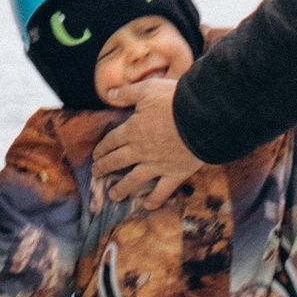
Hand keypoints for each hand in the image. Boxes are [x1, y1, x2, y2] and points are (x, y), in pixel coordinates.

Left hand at [89, 77, 205, 208]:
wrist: (201, 118)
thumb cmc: (174, 101)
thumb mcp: (147, 89)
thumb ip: (127, 93)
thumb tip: (108, 93)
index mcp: (133, 130)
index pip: (112, 141)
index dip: (102, 148)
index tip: (95, 155)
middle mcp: (141, 151)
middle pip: (118, 161)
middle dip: (105, 167)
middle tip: (96, 174)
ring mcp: (157, 165)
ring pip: (134, 180)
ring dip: (122, 188)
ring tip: (113, 196)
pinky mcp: (174, 174)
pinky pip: (161, 191)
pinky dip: (154, 200)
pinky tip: (147, 206)